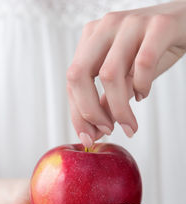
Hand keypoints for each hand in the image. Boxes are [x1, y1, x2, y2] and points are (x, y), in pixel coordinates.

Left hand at [67, 1, 185, 145]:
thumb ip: (107, 101)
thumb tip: (96, 130)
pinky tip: (143, 94)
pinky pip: (143, 63)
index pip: (72, 81)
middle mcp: (105, 28)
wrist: (183, 23)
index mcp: (91, 39)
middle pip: (79, 74)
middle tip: (107, 130)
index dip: (78, 114)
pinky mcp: (157, 26)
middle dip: (90, 112)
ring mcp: (130, 24)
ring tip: (129, 124)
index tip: (89, 137)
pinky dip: (142, 86)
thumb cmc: (151, 50)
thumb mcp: (123, 77)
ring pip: (110, 74)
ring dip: (119, 109)